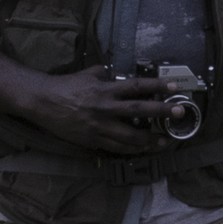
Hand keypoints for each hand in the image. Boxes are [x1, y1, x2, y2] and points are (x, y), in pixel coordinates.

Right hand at [19, 66, 178, 155]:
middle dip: (162, 111)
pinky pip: (116, 147)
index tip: (174, 86)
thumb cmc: (65, 86)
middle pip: (139, 110)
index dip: (156, 85)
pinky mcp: (93, 140)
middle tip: (179, 112)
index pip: (136, 86)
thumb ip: (106, 75)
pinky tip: (142, 149)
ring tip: (165, 140)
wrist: (43, 102)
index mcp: (105, 90)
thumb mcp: (88, 74)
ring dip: (150, 139)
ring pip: (130, 136)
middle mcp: (104, 108)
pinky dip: (131, 149)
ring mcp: (99, 127)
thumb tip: (117, 74)